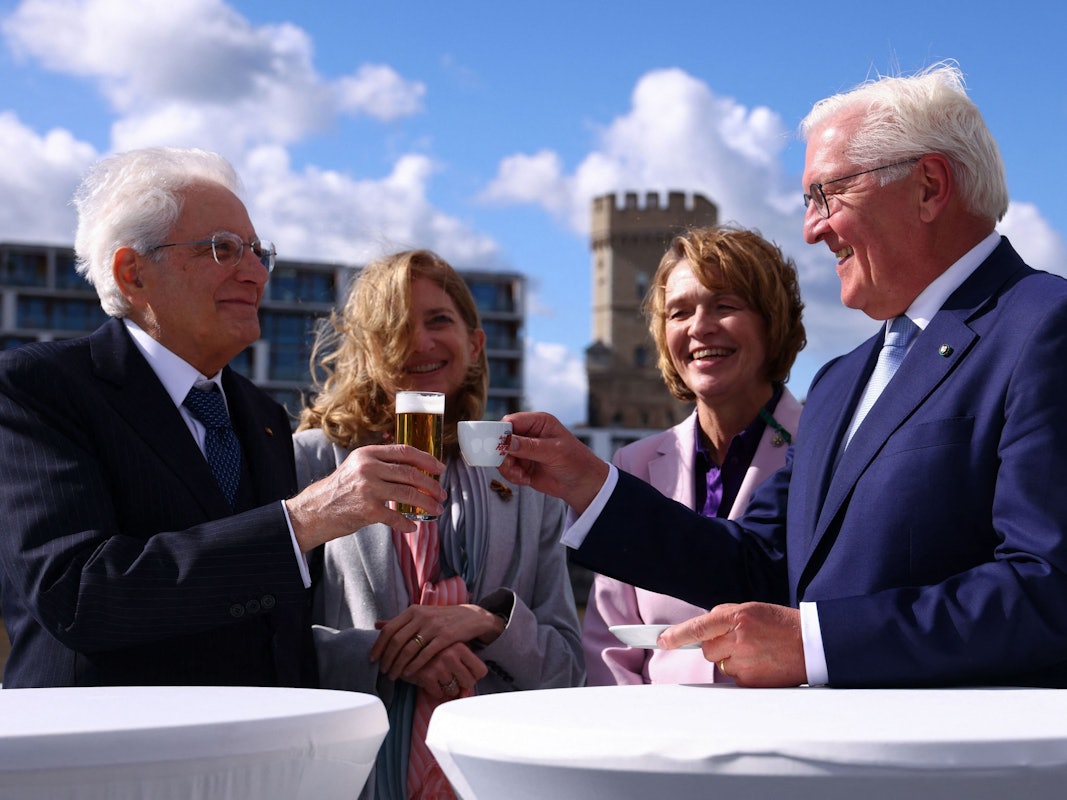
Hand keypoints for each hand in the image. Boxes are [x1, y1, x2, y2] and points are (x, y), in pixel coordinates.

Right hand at [285, 444, 445, 550]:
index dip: (426, 459)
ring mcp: (368, 489)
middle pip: (411, 474)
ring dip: (427, 503)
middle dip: (431, 485)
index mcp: (368, 453)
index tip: (440, 468)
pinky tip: (414, 526)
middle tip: (442, 493)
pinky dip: (408, 523)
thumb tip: (414, 467)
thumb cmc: (340, 488)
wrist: (316, 510)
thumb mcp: (357, 466)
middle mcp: (368, 468)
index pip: (405, 452)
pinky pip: (396, 517)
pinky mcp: (367, 510)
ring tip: (437, 509)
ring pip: (408, 495)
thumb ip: (381, 463)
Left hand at [370, 604, 503, 680]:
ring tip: (394, 675)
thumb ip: (400, 621)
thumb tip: (376, 624)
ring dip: (398, 665)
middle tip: (383, 671)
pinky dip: (414, 666)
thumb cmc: (443, 618)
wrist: (472, 617)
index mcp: (413, 611)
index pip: (389, 629)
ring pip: (409, 649)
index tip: (373, 659)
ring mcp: (434, 626)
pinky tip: (409, 673)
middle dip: (387, 659)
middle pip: (396, 640)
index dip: (378, 645)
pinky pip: (425, 654)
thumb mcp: (421, 615)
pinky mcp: (446, 637)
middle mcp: (421, 616)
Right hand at [406, 642, 488, 698]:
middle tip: (451, 676)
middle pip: (469, 682)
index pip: (481, 671)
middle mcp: (451, 654)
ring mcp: (438, 665)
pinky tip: (431, 680)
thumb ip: (465, 669)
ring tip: (438, 675)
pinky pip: (439, 693)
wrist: (405, 648)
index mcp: (460, 646)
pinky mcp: (426, 674)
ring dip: (446, 687)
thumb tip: (467, 694)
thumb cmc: (433, 652)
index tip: (466, 672)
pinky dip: (435, 691)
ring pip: (454, 690)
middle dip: (460, 683)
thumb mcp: (453, 652)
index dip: (473, 675)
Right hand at [498, 412, 608, 513]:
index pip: (511, 421)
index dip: (501, 432)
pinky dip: (513, 476)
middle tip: (510, 464)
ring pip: (501, 456)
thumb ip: (530, 447)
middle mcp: (528, 434)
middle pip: (501, 439)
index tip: (498, 445)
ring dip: (508, 468)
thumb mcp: (554, 451)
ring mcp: (524, 451)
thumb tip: (508, 442)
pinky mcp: (522, 465)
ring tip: (521, 475)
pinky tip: (526, 479)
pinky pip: (507, 469)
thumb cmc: (576, 461)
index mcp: (538, 422)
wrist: (582, 484)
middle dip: (503, 454)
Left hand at [658, 602, 806, 686]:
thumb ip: (725, 617)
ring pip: (721, 664)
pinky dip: (743, 671)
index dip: (677, 635)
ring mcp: (745, 662)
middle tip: (740, 640)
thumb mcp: (752, 610)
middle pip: (707, 649)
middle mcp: (739, 639)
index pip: (699, 626)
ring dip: (731, 658)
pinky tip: (761, 662)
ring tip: (756, 650)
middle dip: (716, 645)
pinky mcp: (752, 681)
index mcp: (738, 617)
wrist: (813, 644)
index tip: (662, 640)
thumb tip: (701, 629)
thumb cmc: (781, 624)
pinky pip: (734, 677)